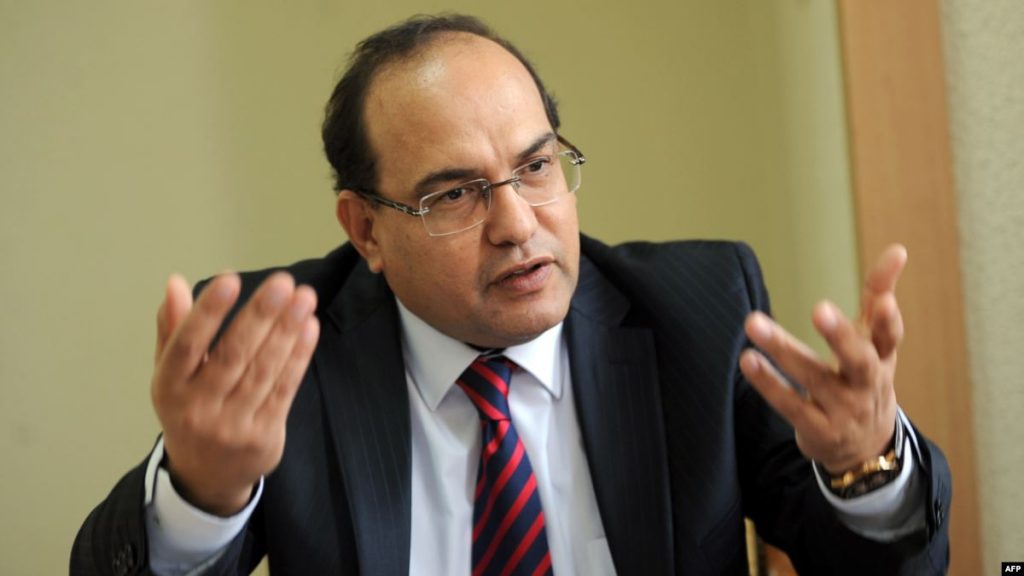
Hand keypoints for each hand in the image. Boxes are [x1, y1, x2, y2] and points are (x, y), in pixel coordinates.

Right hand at [151, 272, 318, 515]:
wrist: (206, 477)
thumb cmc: (190, 409)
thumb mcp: (171, 374)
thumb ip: (174, 328)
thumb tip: (176, 283)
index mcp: (169, 387)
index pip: (186, 345)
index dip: (207, 312)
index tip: (229, 278)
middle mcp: (197, 408)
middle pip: (232, 355)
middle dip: (261, 316)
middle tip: (283, 283)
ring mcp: (232, 426)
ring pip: (263, 371)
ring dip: (287, 331)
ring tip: (304, 298)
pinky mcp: (264, 436)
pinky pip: (284, 389)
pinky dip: (298, 357)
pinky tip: (309, 328)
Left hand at [739, 245, 906, 472]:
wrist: (866, 449)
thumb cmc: (865, 379)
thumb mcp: (876, 341)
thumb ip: (879, 294)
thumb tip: (898, 249)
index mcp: (882, 359)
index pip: (891, 338)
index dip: (889, 319)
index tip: (884, 299)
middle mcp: (866, 385)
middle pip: (859, 361)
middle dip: (841, 336)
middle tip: (821, 309)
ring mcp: (843, 410)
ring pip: (813, 378)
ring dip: (783, 351)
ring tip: (753, 323)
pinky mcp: (817, 430)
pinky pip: (791, 406)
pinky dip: (769, 384)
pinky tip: (748, 360)